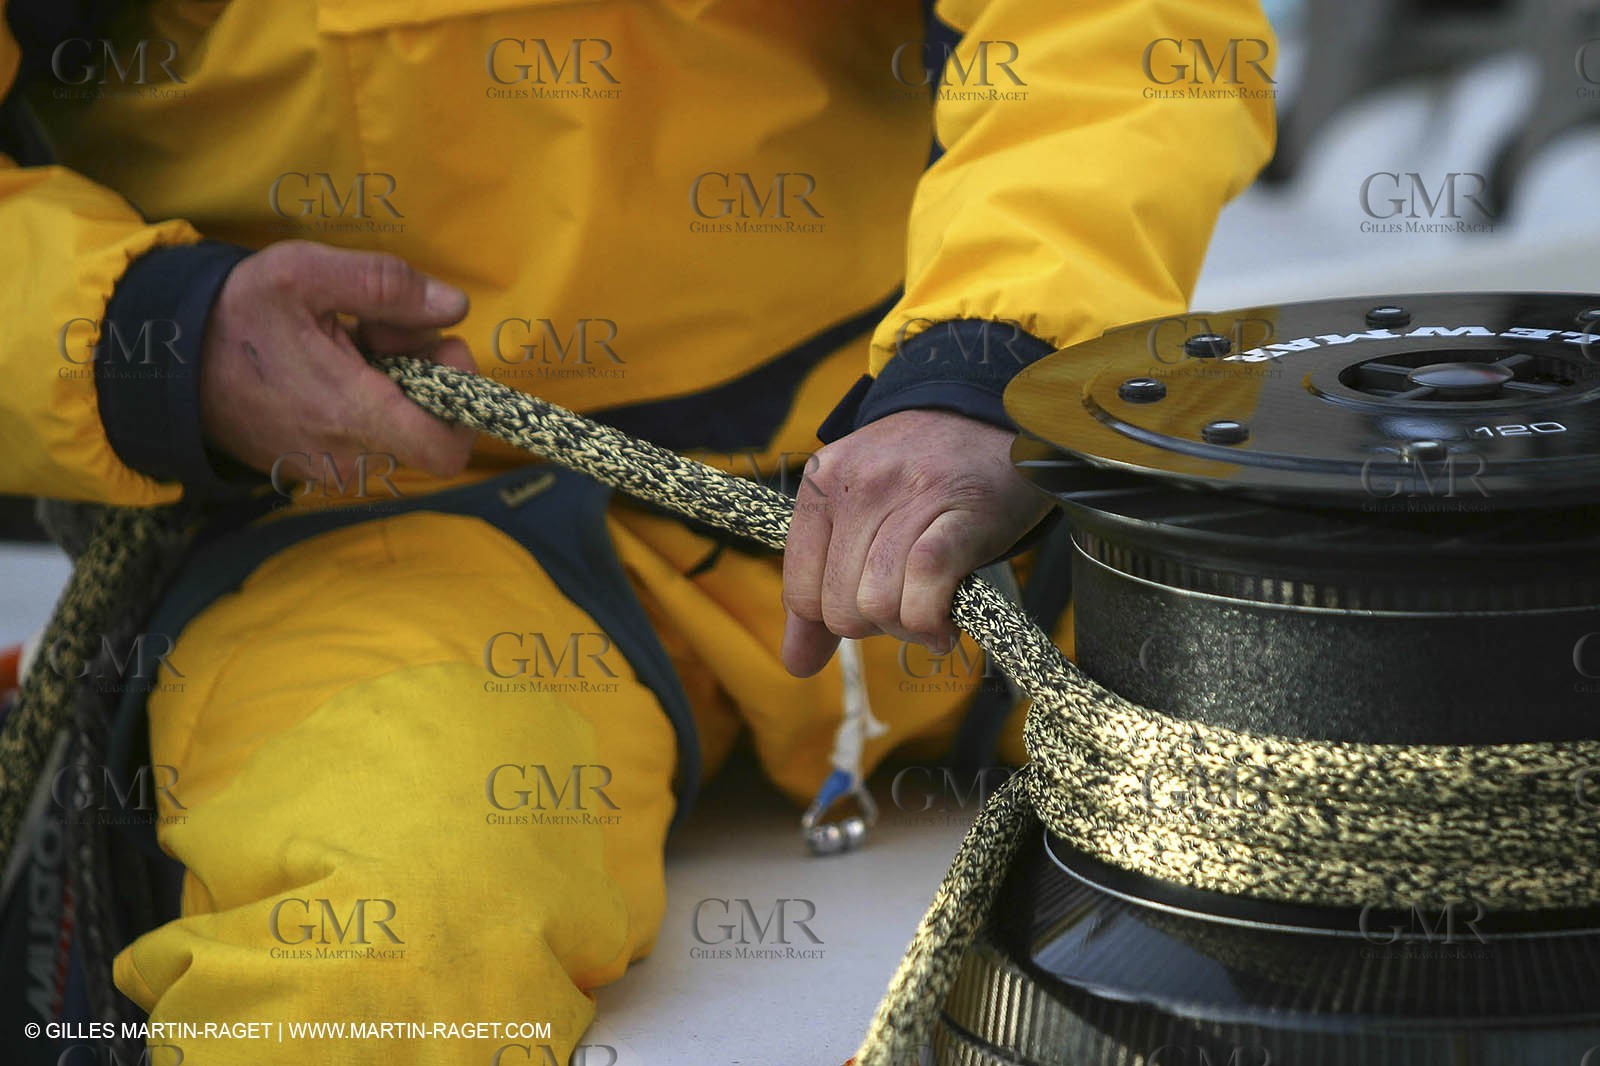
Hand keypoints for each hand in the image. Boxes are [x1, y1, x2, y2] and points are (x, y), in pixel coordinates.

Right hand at [199, 240, 477, 483]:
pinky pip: (370, 438)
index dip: (462, 401)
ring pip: (402, 431)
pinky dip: (368, 401)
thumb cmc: (237, 314)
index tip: (439, 352)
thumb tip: (453, 308)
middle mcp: (347, 457)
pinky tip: (333, 366)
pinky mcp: (317, 469)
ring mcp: (331, 470)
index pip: (447, 448)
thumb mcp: (304, 273)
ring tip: (350, 341)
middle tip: (383, 331)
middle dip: (425, 375)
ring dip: (395, 383)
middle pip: (431, 428)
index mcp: (351, 415)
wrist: (166, 361)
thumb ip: (386, 285)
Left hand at [780, 409, 1049, 676]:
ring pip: (880, 605)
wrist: (993, 416)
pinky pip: (924, 588)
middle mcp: (857, 485)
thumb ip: (819, 587)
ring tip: (930, 607)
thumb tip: (796, 665)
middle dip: (875, 625)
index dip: (834, 620)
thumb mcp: (856, 513)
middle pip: (840, 609)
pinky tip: (946, 625)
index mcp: (820, 483)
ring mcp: (906, 496)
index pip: (800, 594)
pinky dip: (933, 621)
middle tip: (907, 603)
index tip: (868, 605)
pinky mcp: (957, 513)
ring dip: (909, 626)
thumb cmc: (921, 475)